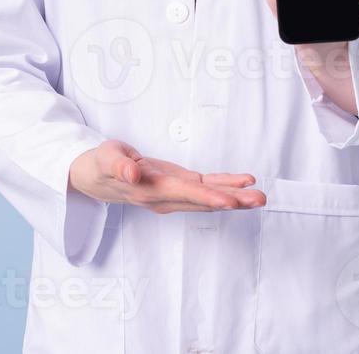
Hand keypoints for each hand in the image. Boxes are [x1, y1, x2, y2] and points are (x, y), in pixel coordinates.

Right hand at [68, 140, 265, 213]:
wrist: (98, 177)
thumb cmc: (102, 164)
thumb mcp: (105, 158)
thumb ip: (119, 165)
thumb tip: (132, 173)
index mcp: (149, 189)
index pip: (183, 193)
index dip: (207, 196)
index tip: (230, 200)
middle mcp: (166, 197)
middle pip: (203, 200)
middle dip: (232, 201)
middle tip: (259, 199)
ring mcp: (174, 194)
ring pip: (209, 197)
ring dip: (235, 197)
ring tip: (260, 196)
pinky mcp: (179, 186)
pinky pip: (206, 188)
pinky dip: (225, 185)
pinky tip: (244, 183)